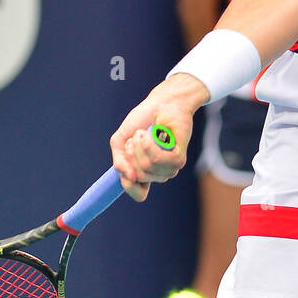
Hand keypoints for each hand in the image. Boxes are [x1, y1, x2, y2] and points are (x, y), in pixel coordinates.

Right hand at [108, 74, 204, 202]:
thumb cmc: (143, 120)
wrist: (162, 103)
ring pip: (147, 168)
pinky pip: (158, 160)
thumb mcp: (121, 141)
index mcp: (144, 172)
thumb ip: (119, 160)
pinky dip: (151, 143)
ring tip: (145, 133)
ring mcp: (169, 168)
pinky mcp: (179, 159)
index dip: (129, 184)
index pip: (139, 194)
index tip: (125, 164)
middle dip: (131, 153)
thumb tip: (128, 177)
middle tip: (137, 136)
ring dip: (140, 145)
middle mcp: (158, 173)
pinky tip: (153, 134)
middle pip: (137, 176)